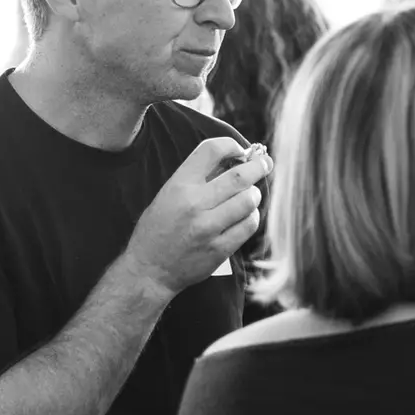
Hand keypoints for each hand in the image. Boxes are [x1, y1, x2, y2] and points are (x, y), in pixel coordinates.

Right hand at [123, 138, 271, 295]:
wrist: (149, 269)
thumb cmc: (159, 228)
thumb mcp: (168, 195)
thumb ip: (196, 178)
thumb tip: (233, 160)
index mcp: (179, 185)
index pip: (212, 150)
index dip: (231, 145)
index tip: (240, 150)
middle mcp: (194, 204)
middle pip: (240, 176)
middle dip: (258, 166)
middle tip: (265, 164)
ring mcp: (208, 227)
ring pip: (249, 200)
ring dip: (255, 194)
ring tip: (250, 195)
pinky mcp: (219, 248)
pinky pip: (248, 225)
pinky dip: (252, 217)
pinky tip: (246, 216)